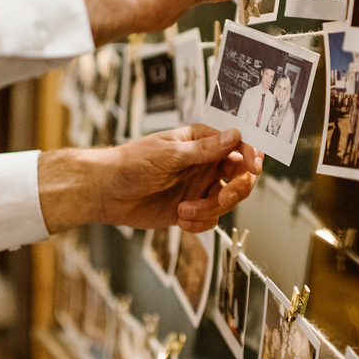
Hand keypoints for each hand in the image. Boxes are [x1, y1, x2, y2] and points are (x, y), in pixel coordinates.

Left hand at [38, 124, 261, 234]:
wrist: (106, 192)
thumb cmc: (131, 164)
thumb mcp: (169, 154)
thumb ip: (204, 149)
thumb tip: (235, 135)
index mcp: (201, 142)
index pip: (238, 145)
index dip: (251, 156)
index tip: (253, 169)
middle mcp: (204, 164)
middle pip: (240, 177)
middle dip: (235, 191)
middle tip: (221, 199)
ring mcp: (198, 187)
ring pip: (226, 202)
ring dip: (210, 210)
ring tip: (184, 211)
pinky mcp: (191, 209)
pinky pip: (210, 220)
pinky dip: (199, 223)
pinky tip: (180, 220)